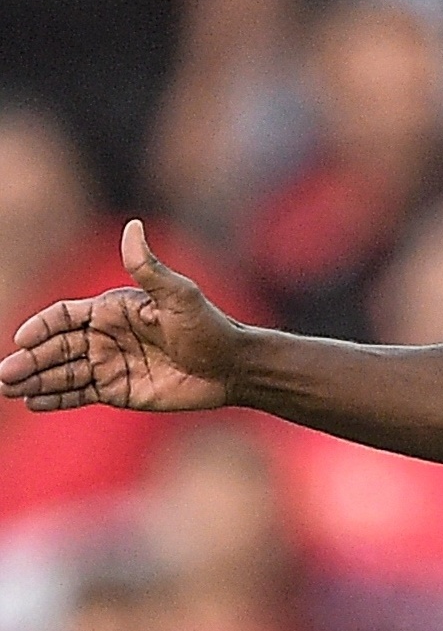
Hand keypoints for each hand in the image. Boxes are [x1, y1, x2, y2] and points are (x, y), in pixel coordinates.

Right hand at [0, 221, 245, 414]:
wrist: (232, 368)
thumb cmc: (209, 327)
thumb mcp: (181, 296)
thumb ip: (149, 268)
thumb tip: (133, 226)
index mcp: (114, 309)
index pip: (64, 315)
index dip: (41, 326)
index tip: (21, 339)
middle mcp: (105, 336)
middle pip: (55, 347)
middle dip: (28, 359)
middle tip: (4, 375)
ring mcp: (109, 363)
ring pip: (61, 372)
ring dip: (34, 380)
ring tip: (9, 389)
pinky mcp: (116, 390)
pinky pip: (78, 394)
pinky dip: (54, 399)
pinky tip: (33, 404)